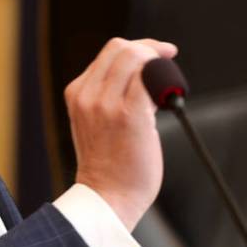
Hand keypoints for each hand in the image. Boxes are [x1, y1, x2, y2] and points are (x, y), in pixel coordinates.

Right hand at [64, 37, 177, 230]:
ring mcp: (106, 104)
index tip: (156, 54)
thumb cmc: (108, 166)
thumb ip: (106, 97)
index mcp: (77, 94)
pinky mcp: (129, 115)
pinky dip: (163, 80)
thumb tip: (142, 75)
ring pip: (135, 56)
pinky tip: (169, 97)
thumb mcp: (94, 122)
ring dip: (158, 64)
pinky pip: (149, 79)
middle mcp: (88, 95)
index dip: (137, 48)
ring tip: (167, 85)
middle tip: (168, 59)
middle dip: (149, 48)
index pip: (109, 53)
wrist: (107, 199)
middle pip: (121, 47)